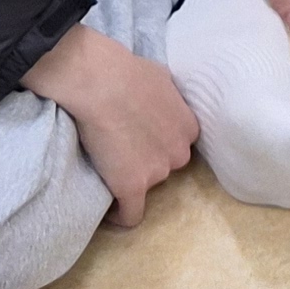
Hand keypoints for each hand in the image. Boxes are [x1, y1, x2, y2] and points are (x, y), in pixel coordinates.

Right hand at [23, 24, 196, 225]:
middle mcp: (179, 154)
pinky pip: (130, 215)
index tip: (139, 141)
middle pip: (163, 166)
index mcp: (188, 127)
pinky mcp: (132, 187)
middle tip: (120, 149)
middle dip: (145, 161)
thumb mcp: (162, 78)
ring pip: (145, 186)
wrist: (101, 83)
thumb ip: (167, 97)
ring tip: (106, 167)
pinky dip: (120, 217)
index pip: (175, 145)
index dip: (157, 143)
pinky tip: (109, 213)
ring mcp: (156, 172)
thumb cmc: (127, 71)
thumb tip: (159, 95)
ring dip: (129, 180)